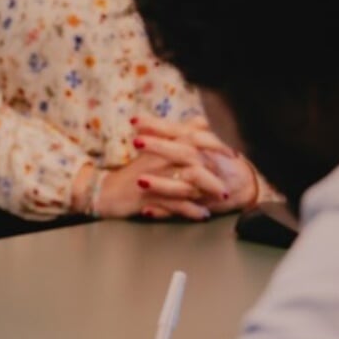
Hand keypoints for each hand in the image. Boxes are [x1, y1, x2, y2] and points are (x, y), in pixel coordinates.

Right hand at [82, 118, 229, 220]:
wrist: (105, 192)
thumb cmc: (133, 175)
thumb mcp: (154, 152)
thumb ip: (177, 138)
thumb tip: (201, 123)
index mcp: (161, 143)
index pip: (192, 135)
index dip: (215, 142)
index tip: (233, 151)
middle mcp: (157, 157)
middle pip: (193, 155)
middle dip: (216, 165)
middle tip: (232, 176)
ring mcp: (153, 177)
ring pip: (186, 180)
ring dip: (207, 189)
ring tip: (223, 197)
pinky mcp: (146, 197)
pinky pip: (173, 203)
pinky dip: (190, 209)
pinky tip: (202, 214)